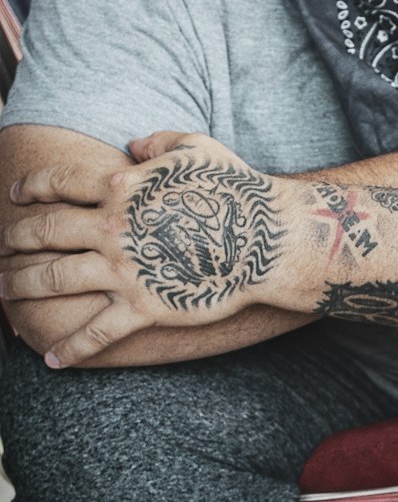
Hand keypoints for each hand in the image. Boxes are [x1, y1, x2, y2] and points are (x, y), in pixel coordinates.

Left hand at [0, 132, 298, 366]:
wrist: (267, 241)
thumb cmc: (239, 191)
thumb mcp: (197, 148)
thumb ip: (157, 142)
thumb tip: (131, 145)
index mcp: (121, 188)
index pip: (58, 184)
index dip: (31, 188)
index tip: (16, 196)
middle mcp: (112, 229)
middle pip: (44, 233)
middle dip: (13, 239)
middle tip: (0, 248)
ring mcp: (124, 271)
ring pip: (54, 279)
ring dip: (21, 286)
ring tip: (3, 292)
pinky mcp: (144, 308)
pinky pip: (96, 333)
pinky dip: (71, 348)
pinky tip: (52, 359)